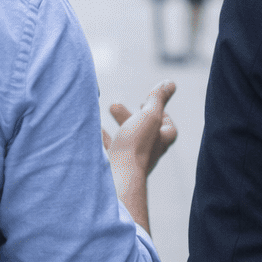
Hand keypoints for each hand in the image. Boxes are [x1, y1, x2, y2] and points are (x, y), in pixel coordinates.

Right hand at [102, 81, 177, 232]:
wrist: (116, 179)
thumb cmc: (135, 147)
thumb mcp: (149, 116)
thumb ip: (158, 99)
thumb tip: (171, 83)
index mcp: (159, 142)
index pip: (168, 129)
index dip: (161, 115)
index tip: (146, 104)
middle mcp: (147, 154)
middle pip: (143, 132)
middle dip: (129, 117)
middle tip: (113, 106)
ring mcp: (129, 162)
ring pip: (124, 142)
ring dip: (116, 127)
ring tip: (102, 115)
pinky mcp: (112, 168)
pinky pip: (106, 152)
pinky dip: (100, 139)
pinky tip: (91, 131)